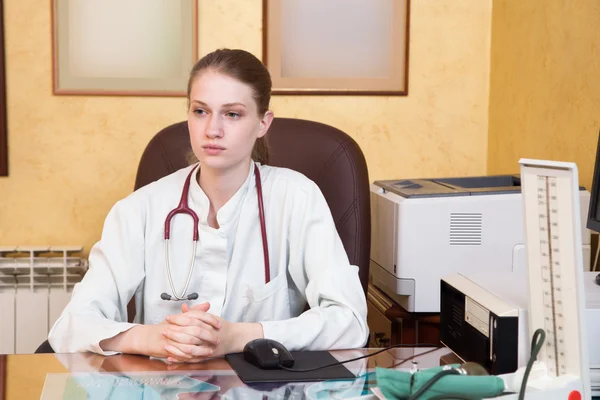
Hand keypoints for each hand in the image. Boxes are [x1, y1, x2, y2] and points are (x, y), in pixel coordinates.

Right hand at [99, 303, 213, 358]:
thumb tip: (207, 305)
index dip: (210, 320)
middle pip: (196, 330)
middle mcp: (177, 327)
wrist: (147, 337)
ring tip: (211, 351)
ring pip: (190, 344)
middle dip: (208, 335)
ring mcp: (173, 338)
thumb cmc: (165, 327)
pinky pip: (182, 354)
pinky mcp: (169, 349)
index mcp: (181, 318)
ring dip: (202, 348)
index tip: (219, 324)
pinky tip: (199, 358)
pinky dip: (192, 357)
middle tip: (217, 339)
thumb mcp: (180, 317)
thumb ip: (195, 311)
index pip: (198, 316)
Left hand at [163, 303, 263, 362]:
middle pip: (190, 334)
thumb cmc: (222, 326)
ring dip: (176, 347)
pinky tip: (170, 357)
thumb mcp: (210, 317)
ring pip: (190, 347)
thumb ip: (196, 313)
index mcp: (209, 324)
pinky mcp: (206, 356)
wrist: (235, 338)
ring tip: (165, 344)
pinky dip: (180, 358)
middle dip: (176, 332)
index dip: (179, 319)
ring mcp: (207, 347)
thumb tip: (183, 307)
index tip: (169, 318)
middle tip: (164, 330)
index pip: (192, 320)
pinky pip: (191, 359)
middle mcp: (208, 336)